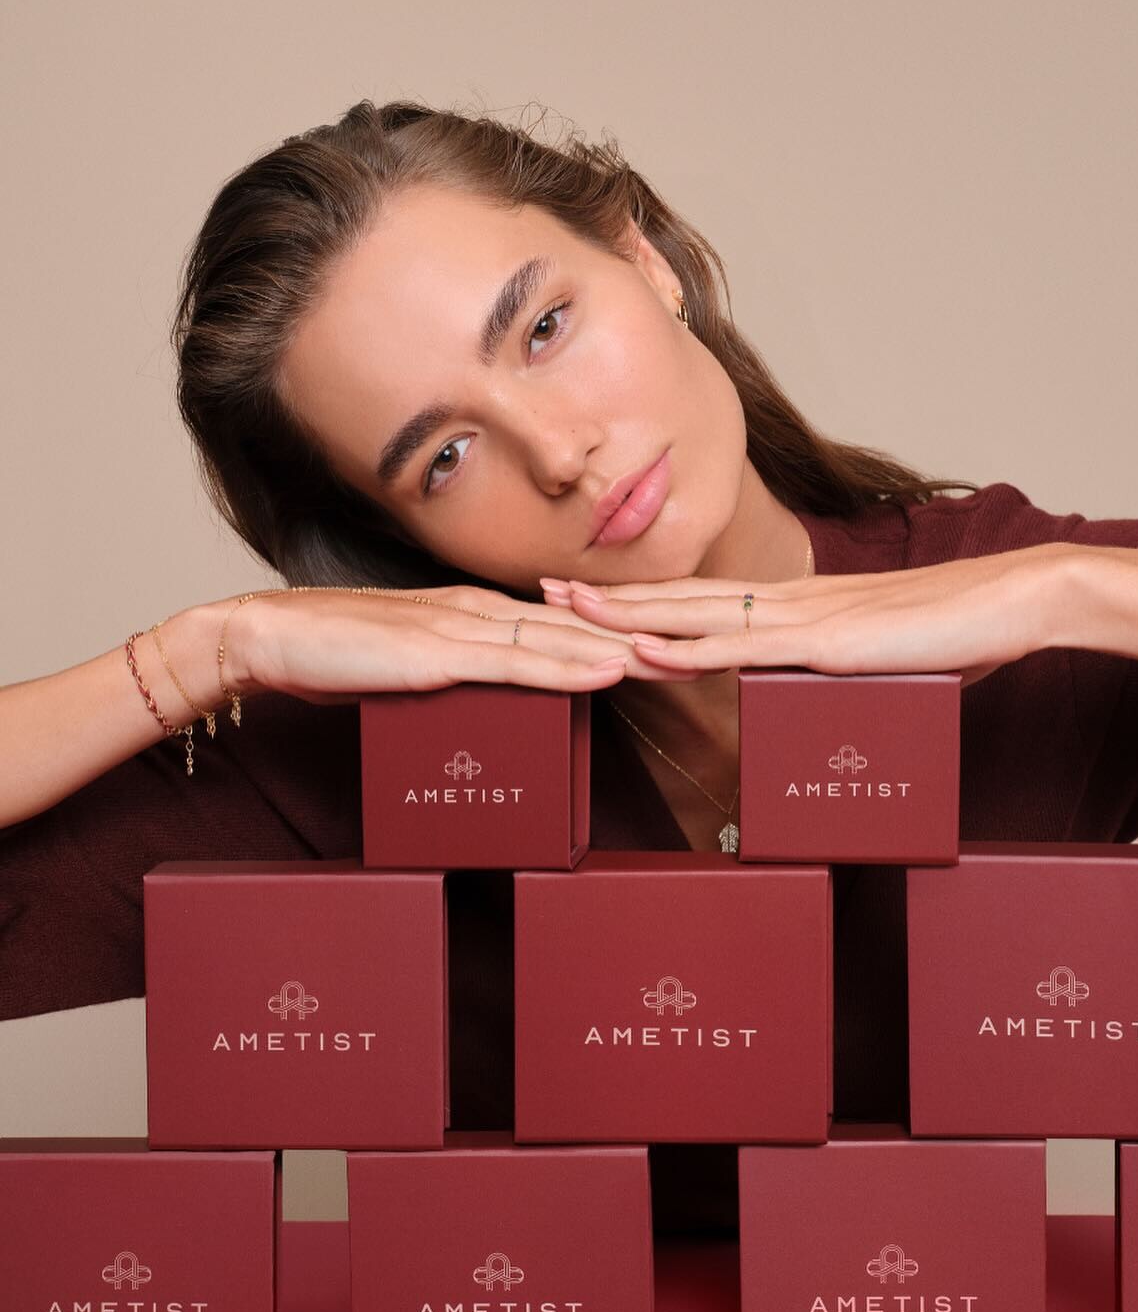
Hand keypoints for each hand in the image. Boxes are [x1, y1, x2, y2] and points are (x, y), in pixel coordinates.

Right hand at [225, 582, 690, 707]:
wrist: (266, 638)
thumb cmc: (331, 655)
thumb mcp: (407, 667)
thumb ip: (451, 675)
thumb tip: (489, 698)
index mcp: (470, 614)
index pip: (557, 622)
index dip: (613, 630)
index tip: (665, 640)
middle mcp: (473, 613)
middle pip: (570, 625)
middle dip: (635, 635)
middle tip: (697, 643)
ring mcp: (457, 630)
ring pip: (556, 639)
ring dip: (619, 648)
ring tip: (677, 656)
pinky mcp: (435, 655)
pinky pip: (516, 663)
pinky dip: (568, 667)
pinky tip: (608, 671)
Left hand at [538, 544, 1070, 687]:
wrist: (1013, 600)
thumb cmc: (959, 631)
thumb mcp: (886, 655)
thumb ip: (847, 668)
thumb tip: (831, 685)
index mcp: (799, 607)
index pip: (704, 600)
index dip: (643, 599)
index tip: (589, 595)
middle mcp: (788, 604)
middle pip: (679, 598)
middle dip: (608, 597)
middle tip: (541, 589)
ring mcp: (803, 620)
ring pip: (694, 616)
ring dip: (626, 615)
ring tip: (563, 609)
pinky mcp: (826, 645)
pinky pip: (744, 649)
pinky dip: (689, 650)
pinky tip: (646, 651)